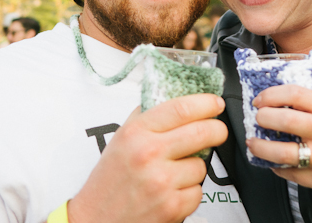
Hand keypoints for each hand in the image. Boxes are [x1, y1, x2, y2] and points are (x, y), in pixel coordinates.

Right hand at [68, 93, 226, 222]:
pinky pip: (198, 192)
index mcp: (136, 132)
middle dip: (217, 130)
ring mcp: (162, 181)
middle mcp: (149, 154)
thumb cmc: (108, 180)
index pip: (181, 108)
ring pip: (202, 165)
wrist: (94, 220)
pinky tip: (170, 192)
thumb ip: (147, 118)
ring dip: (194, 169)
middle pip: (202, 132)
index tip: (215, 103)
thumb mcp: (121, 139)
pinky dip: (189, 193)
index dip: (206, 102)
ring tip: (173, 174)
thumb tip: (179, 100)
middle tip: (217, 131)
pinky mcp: (172, 207)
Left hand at [246, 85, 311, 199]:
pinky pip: (288, 172)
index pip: (295, 94)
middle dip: (263, 118)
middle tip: (257, 119)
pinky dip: (275, 166)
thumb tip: (273, 103)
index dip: (271, 95)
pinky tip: (272, 161)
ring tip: (253, 143)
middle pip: (286, 120)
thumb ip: (307, 107)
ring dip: (260, 147)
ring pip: (282, 152)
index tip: (260, 100)